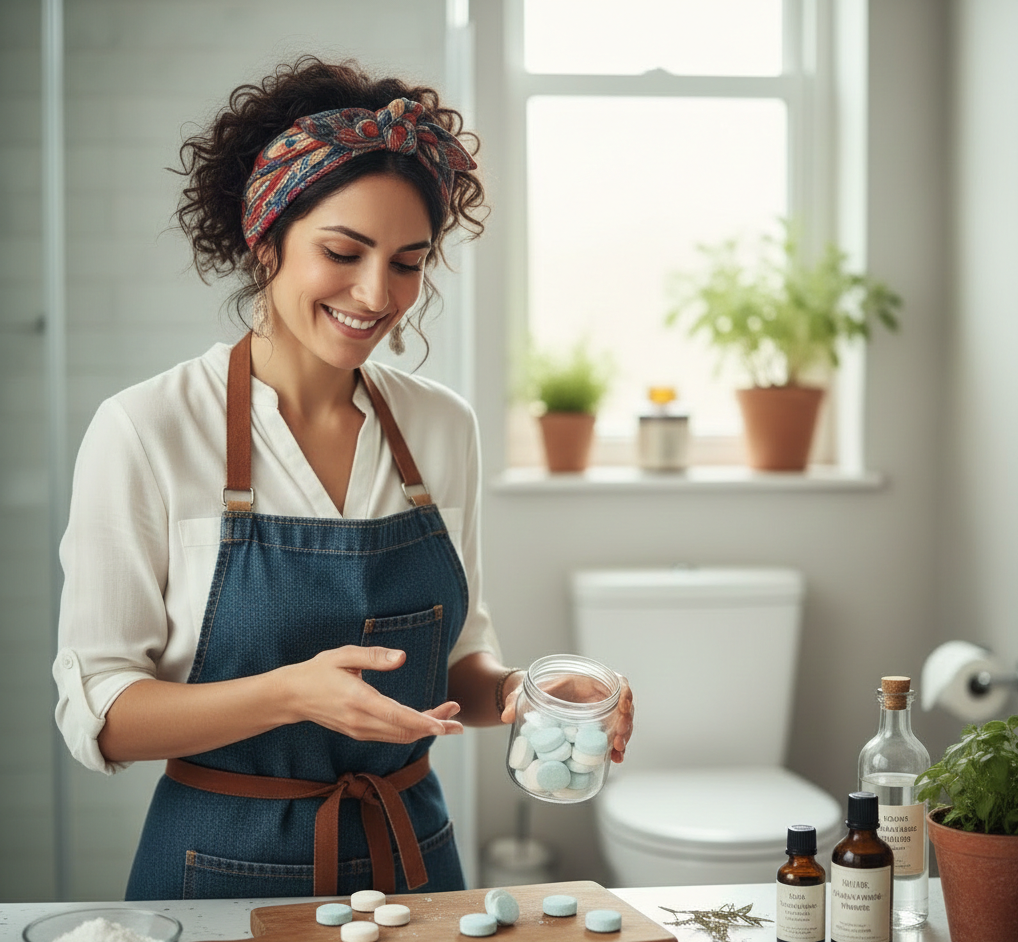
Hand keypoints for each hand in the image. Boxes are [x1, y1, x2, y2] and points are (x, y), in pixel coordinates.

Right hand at [278, 645, 462, 742]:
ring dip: (426, 729)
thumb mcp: (343, 655)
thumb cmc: (318, 671)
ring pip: (400, 736)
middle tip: (458, 721)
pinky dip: (411, 730)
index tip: (444, 724)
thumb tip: (401, 657)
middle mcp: (361, 721)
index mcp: (359, 700)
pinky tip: (425, 722)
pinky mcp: (359, 732)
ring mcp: (360, 730)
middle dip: (434, 727)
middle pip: (405, 731)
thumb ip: (373, 656)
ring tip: (450, 720)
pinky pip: (391, 736)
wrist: (291, 696)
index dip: (423, 722)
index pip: (397, 717)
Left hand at [500, 670, 633, 762]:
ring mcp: (601, 713)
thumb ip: (515, 699)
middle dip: (626, 724)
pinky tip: (614, 759)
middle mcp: (599, 697)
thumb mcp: (525, 690)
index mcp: (587, 682)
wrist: (533, 701)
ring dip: (623, 738)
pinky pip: (613, 737)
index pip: (618, 683)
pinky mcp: (597, 728)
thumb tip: (504, 716)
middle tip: (617, 740)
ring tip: (617, 753)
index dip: (625, 693)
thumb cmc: (533, 690)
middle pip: (625, 707)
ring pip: (622, 724)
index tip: (623, 707)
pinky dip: (616, 748)